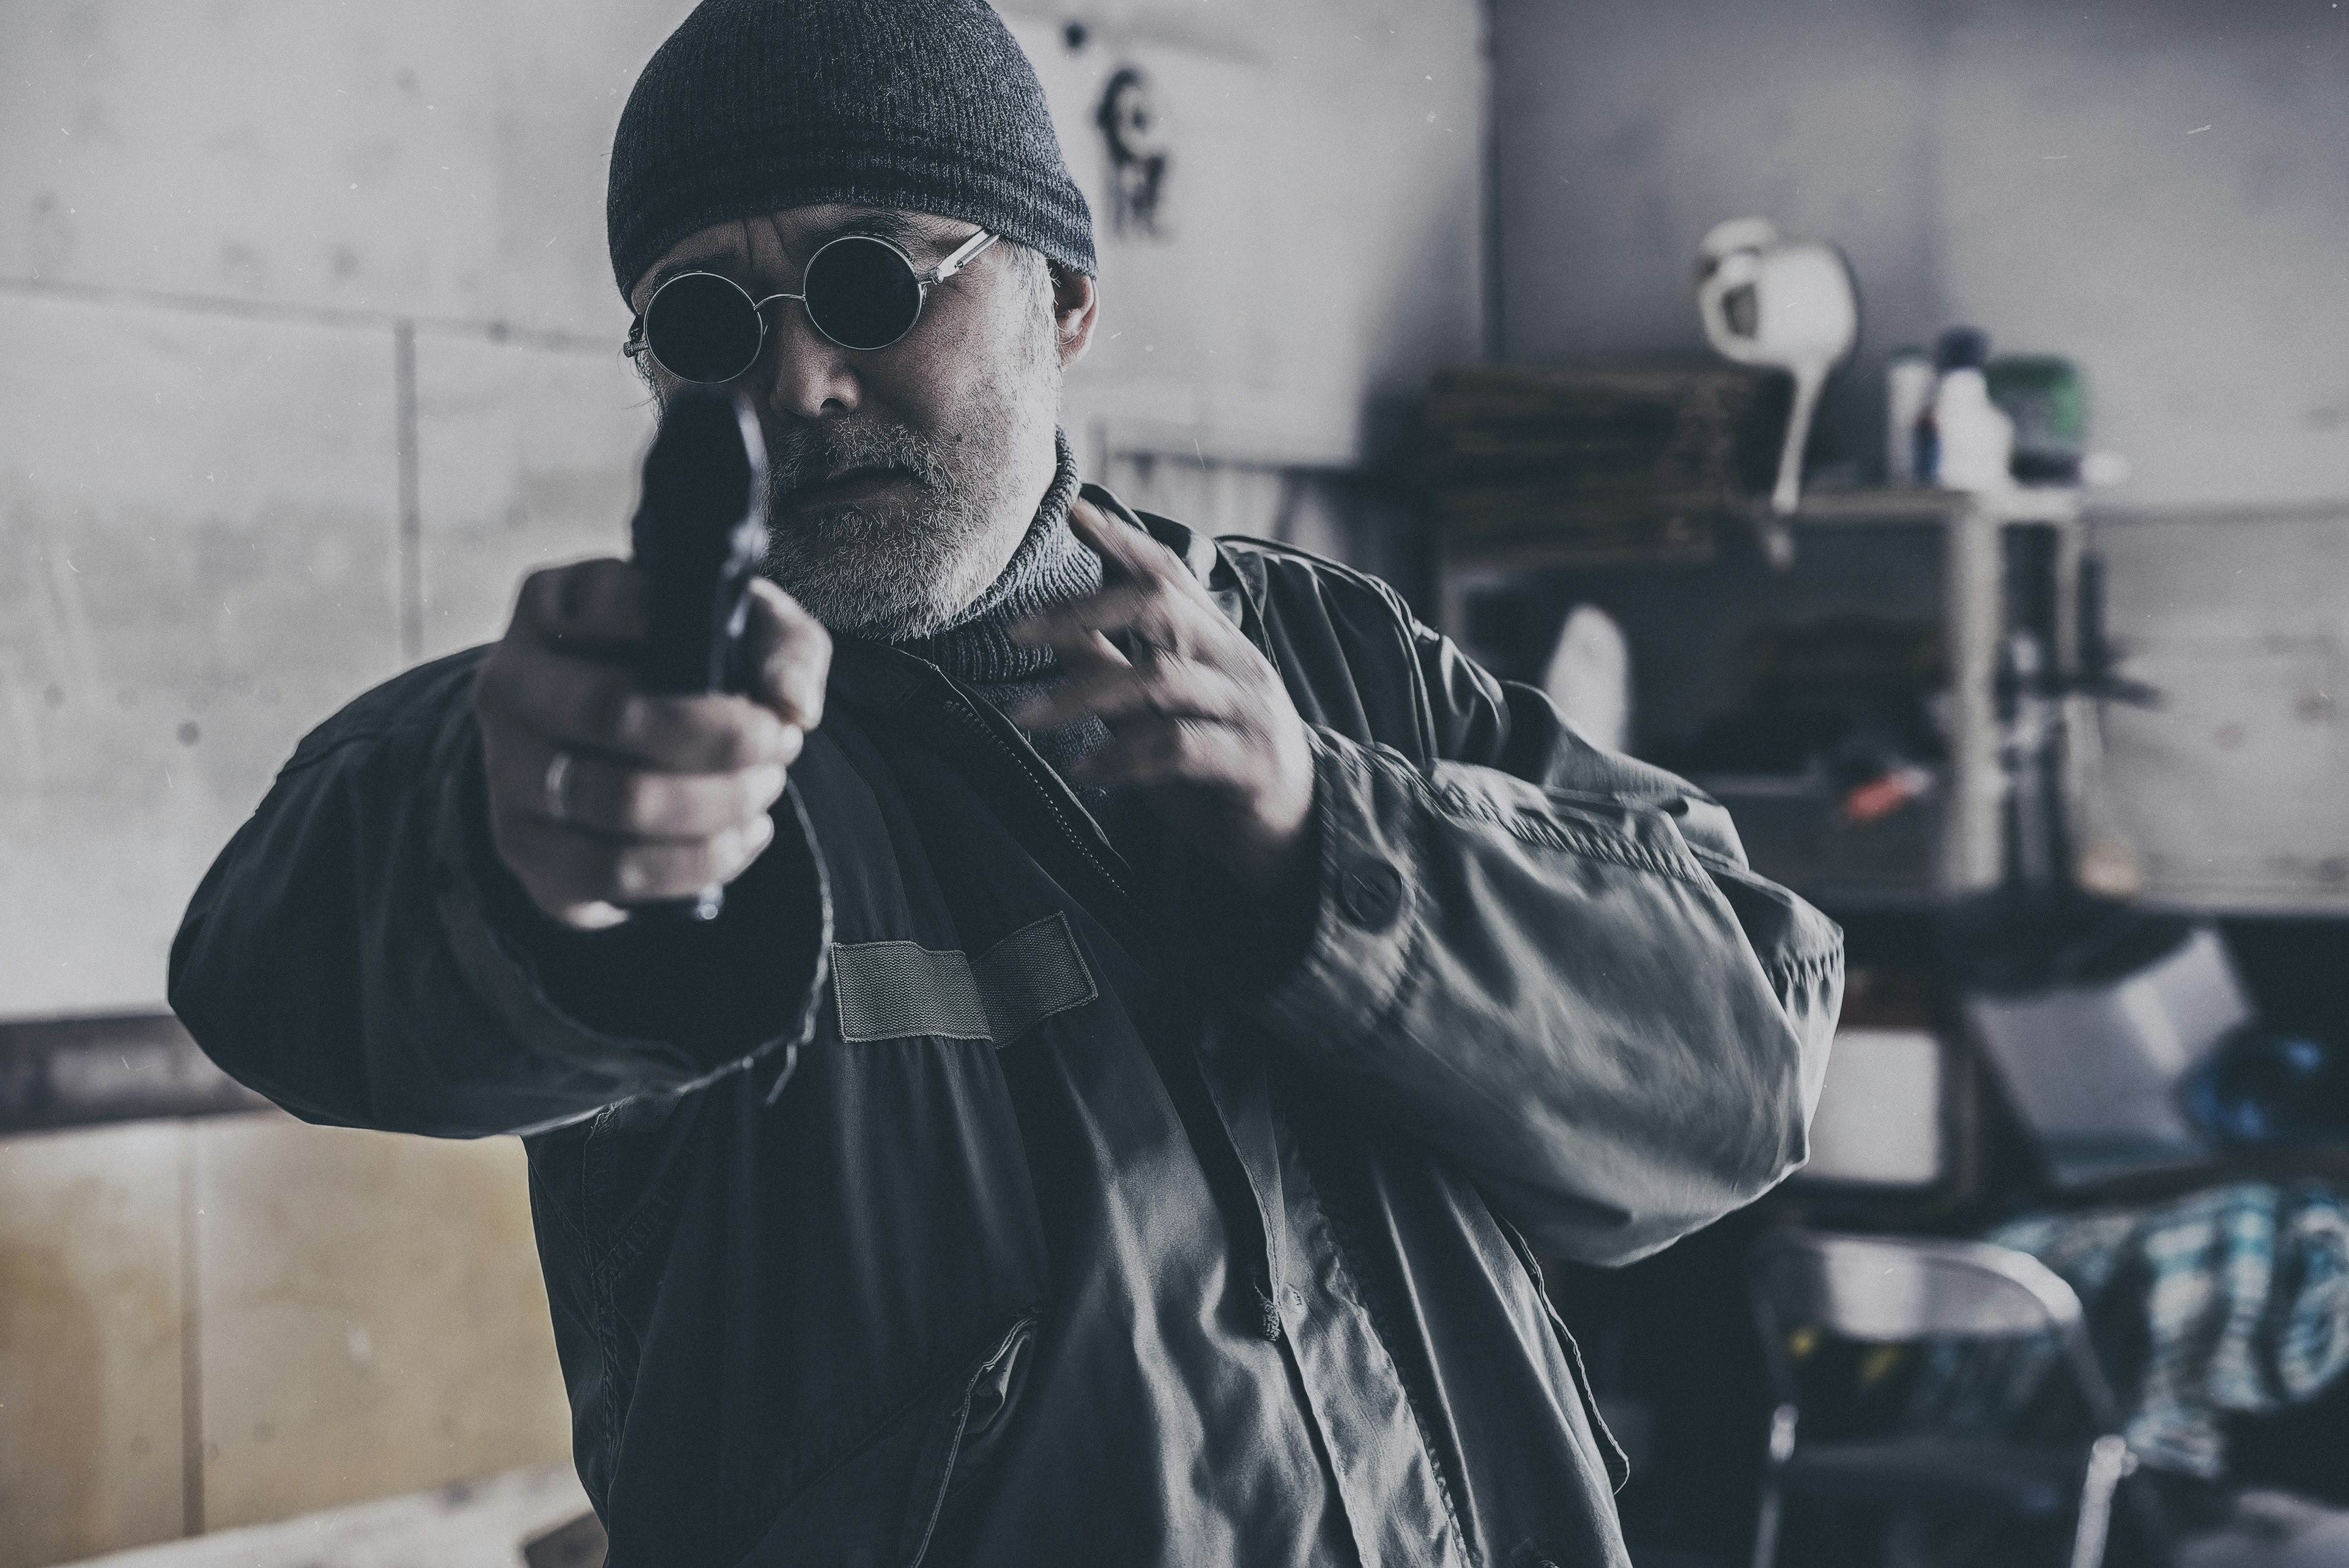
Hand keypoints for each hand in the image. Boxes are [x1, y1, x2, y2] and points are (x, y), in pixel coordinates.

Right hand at [472, 559, 830, 929]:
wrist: (629, 746)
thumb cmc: (688, 670)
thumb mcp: (745, 631)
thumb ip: (783, 643)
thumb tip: (791, 702)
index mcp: (551, 604)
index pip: (609, 608)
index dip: (697, 649)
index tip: (760, 692)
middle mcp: (508, 684)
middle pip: (613, 715)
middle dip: (721, 740)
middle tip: (778, 745)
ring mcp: (504, 770)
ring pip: (616, 803)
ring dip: (717, 804)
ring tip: (763, 789)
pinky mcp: (523, 847)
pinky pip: (609, 873)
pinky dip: (695, 863)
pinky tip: (740, 837)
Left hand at [1006, 500, 1315, 901]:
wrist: (1299, 838)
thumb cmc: (1218, 772)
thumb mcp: (1158, 716)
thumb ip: (1114, 670)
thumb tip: (1054, 631)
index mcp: (1216, 642)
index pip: (1170, 574)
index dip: (1123, 541)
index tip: (1074, 513)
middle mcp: (1236, 663)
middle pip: (1160, 608)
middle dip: (1082, 612)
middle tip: (1016, 633)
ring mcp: (1247, 710)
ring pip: (1159, 679)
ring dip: (1081, 696)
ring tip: (1023, 717)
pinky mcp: (1250, 763)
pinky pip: (1179, 748)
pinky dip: (1123, 758)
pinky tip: (1084, 772)